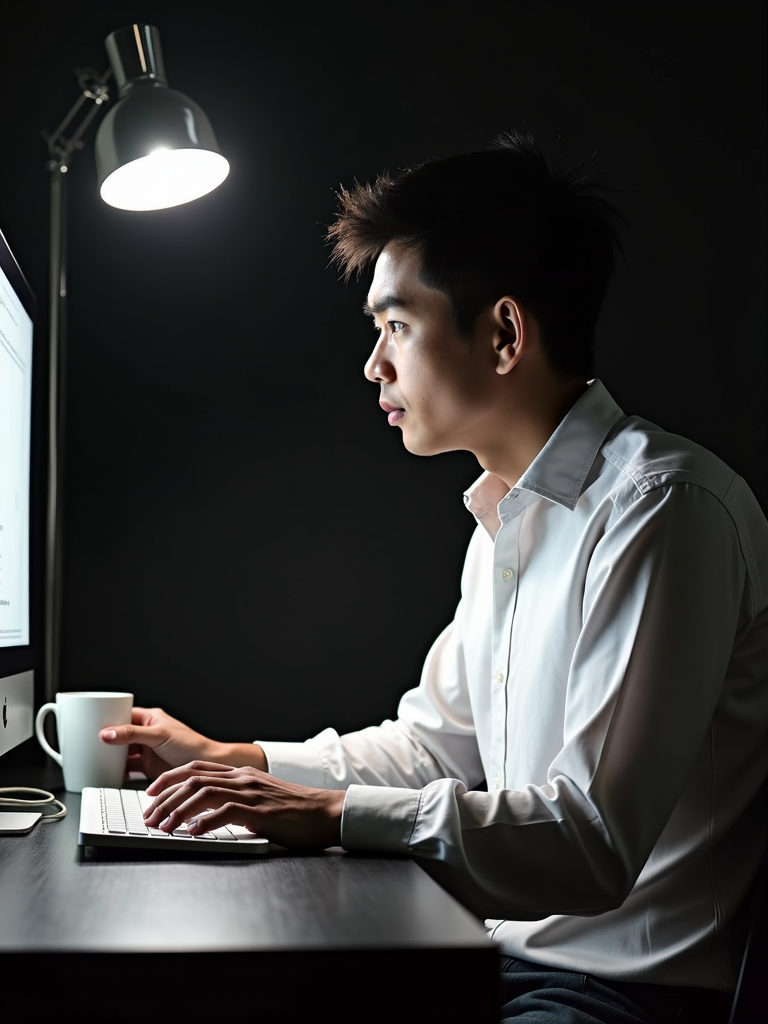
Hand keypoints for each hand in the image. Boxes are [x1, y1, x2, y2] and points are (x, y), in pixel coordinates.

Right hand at [100, 707, 266, 780]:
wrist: (207, 769)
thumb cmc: (191, 746)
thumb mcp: (158, 736)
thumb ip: (132, 735)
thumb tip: (107, 733)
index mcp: (150, 718)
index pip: (123, 714)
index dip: (106, 719)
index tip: (89, 725)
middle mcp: (147, 733)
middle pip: (119, 735)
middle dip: (105, 740)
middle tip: (86, 744)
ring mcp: (147, 751)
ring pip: (122, 752)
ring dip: (110, 756)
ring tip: (93, 759)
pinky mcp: (148, 768)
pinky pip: (127, 768)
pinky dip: (117, 771)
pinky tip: (107, 774)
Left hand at [143, 761, 344, 848]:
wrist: (326, 812)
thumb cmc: (294, 810)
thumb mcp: (260, 797)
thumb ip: (236, 799)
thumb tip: (205, 814)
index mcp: (241, 774)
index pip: (196, 768)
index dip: (169, 779)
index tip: (150, 793)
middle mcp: (243, 778)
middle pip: (193, 779)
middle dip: (165, 798)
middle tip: (148, 816)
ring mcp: (251, 793)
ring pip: (204, 793)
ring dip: (178, 810)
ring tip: (163, 826)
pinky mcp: (260, 812)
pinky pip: (226, 813)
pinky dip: (205, 822)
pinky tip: (192, 833)